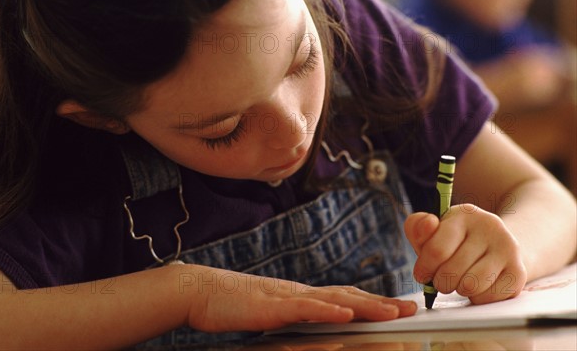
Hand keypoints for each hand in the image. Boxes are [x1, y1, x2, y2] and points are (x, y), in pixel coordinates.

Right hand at [175, 264, 416, 332]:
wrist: (201, 290)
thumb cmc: (233, 303)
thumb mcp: (270, 311)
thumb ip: (293, 315)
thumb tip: (315, 321)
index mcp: (301, 296)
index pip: (344, 298)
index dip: (372, 302)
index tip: (397, 307)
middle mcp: (300, 293)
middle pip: (348, 296)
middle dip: (380, 302)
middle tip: (410, 307)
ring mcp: (287, 298)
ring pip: (333, 300)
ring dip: (365, 306)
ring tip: (392, 311)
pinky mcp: (270, 307)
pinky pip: (303, 309)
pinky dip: (326, 311)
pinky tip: (345, 314)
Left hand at [404, 205, 526, 303]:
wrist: (496, 243)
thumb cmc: (456, 240)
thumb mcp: (434, 230)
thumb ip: (418, 227)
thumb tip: (428, 224)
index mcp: (464, 214)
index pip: (437, 249)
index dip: (424, 268)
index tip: (422, 274)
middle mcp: (490, 226)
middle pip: (452, 271)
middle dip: (440, 282)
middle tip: (441, 279)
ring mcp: (507, 248)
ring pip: (471, 285)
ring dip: (458, 290)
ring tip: (458, 282)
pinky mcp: (518, 270)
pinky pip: (488, 297)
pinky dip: (477, 298)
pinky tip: (476, 286)